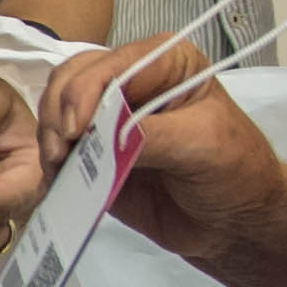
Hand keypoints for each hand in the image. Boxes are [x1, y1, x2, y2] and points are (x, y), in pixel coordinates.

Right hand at [28, 31, 286, 258]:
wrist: (236, 224)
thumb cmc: (235, 174)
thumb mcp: (201, 145)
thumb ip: (150, 135)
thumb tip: (99, 139)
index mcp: (165, 62)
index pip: (112, 65)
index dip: (85, 93)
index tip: (74, 131)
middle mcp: (133, 81)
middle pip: (74, 78)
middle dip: (59, 112)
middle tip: (59, 153)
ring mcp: (111, 116)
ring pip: (59, 107)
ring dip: (50, 135)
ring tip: (58, 166)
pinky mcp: (97, 151)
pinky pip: (61, 145)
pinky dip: (52, 159)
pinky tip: (58, 177)